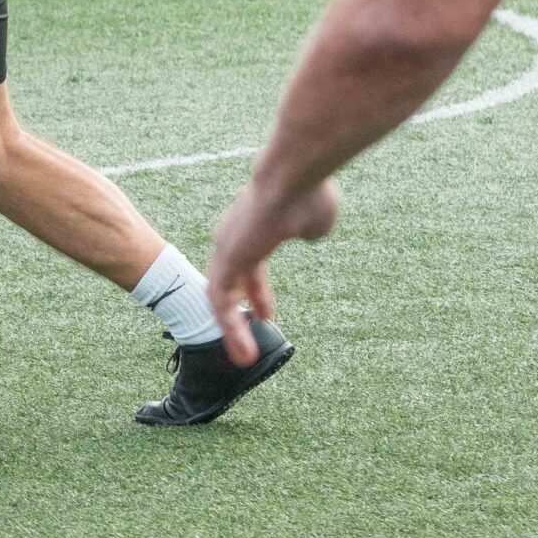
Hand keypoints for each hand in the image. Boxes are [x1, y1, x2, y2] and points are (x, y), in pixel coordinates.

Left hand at [206, 175, 339, 363]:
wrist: (294, 179)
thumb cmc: (309, 194)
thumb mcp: (316, 219)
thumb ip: (309, 230)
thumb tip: (308, 234)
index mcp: (254, 228)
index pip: (248, 266)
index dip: (256, 291)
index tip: (265, 314)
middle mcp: (234, 237)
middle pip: (228, 282)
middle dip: (237, 311)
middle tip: (247, 337)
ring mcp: (226, 248)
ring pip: (220, 296)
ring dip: (232, 328)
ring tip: (245, 358)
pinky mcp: (225, 261)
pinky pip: (221, 303)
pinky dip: (230, 329)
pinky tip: (244, 353)